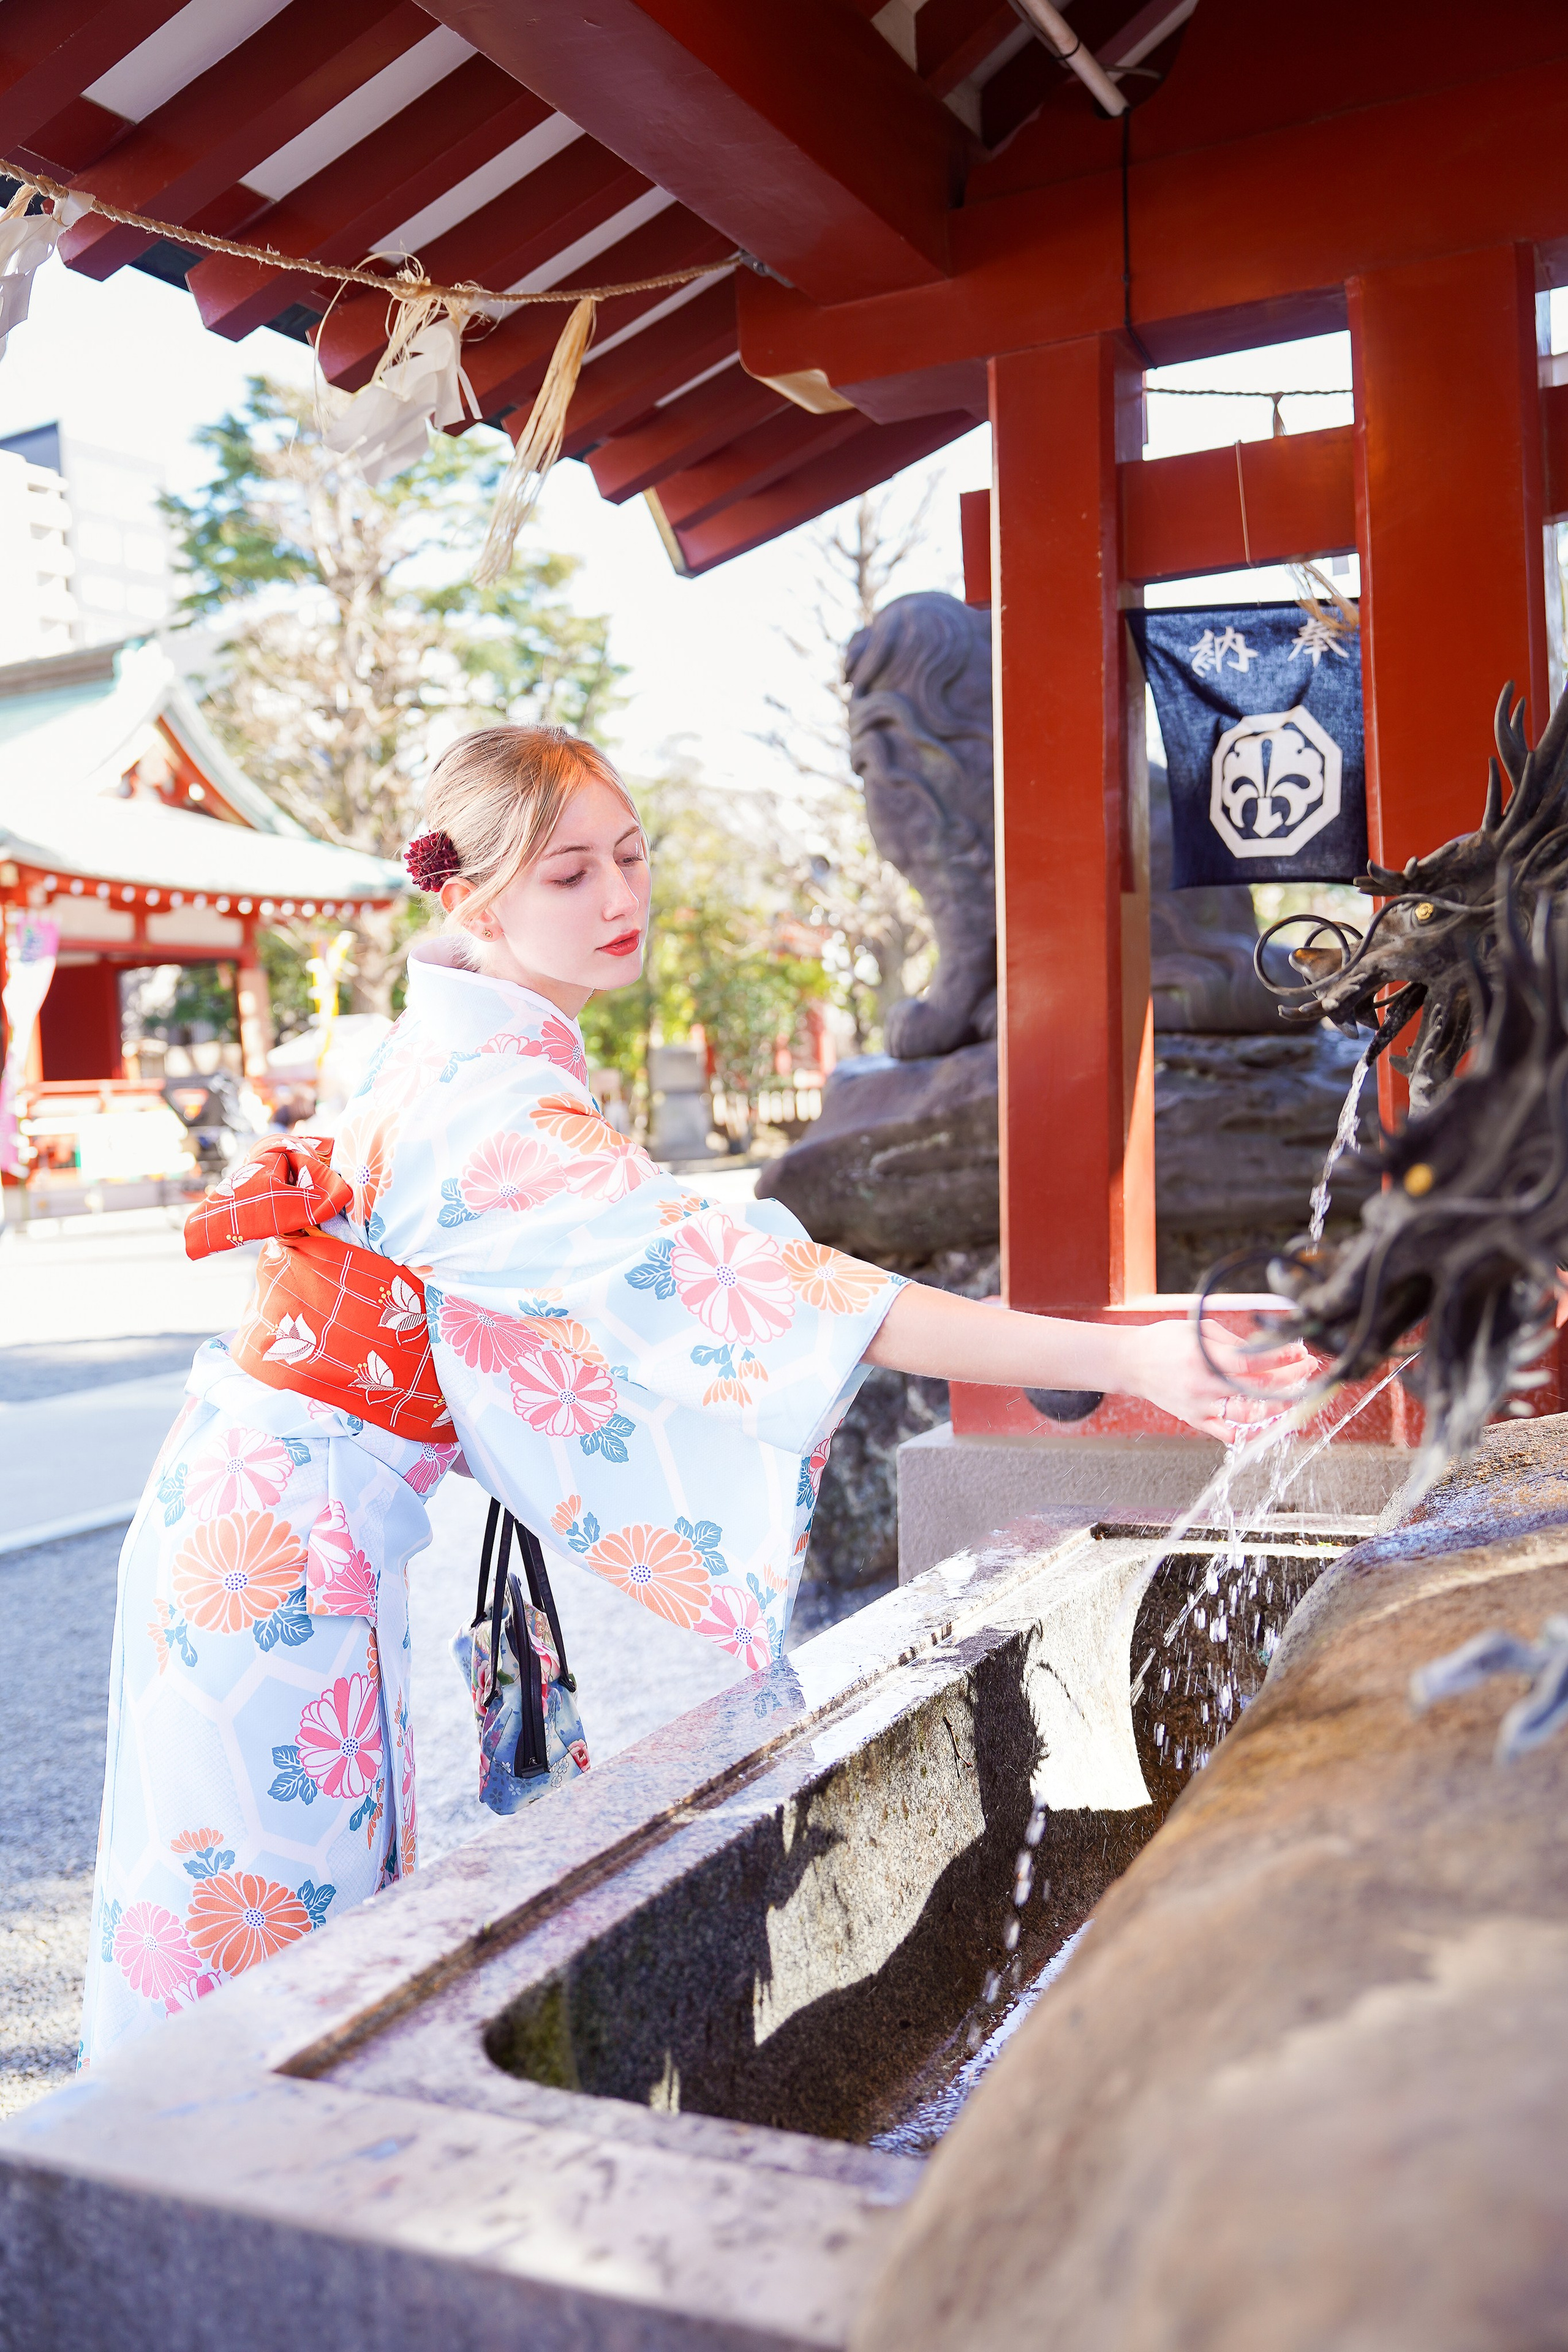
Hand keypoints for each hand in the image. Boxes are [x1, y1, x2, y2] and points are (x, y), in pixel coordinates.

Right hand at [1124, 1318, 1315, 1442]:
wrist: (1131, 1363)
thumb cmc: (1165, 1341)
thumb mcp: (1199, 1330)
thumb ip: (1233, 1342)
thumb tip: (1267, 1351)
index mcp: (1204, 1357)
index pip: (1254, 1361)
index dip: (1283, 1358)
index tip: (1301, 1352)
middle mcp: (1203, 1385)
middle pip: (1258, 1388)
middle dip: (1290, 1379)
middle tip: (1307, 1369)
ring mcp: (1200, 1406)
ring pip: (1249, 1414)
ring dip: (1277, 1406)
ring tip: (1293, 1395)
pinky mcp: (1195, 1419)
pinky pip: (1227, 1432)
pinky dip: (1247, 1428)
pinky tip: (1262, 1416)